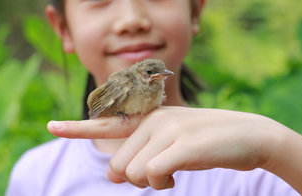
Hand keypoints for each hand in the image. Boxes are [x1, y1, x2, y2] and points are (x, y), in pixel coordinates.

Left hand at [47, 106, 279, 189]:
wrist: (250, 135)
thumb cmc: (206, 143)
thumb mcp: (172, 141)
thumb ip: (144, 151)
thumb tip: (118, 175)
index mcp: (148, 117)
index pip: (106, 123)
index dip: (77, 127)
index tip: (51, 126)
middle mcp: (153, 119)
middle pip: (118, 167)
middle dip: (135, 179)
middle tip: (161, 172)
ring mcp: (167, 129)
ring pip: (133, 174)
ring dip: (153, 183)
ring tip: (173, 171)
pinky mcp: (182, 144)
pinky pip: (153, 175)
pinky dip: (163, 183)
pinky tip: (179, 174)